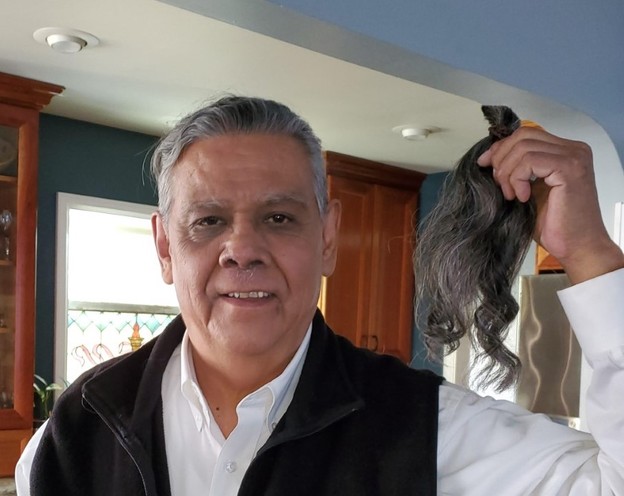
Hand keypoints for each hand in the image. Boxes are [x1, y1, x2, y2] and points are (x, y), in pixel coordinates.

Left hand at [477, 127, 623, 283]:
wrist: (576, 247)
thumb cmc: (553, 224)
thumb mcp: (528, 189)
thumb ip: (517, 169)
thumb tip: (488, 157)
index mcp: (565, 151)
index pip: (525, 134)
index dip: (500, 147)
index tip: (484, 165)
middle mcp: (573, 149)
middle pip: (522, 136)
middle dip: (501, 158)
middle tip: (500, 185)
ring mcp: (573, 157)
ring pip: (523, 147)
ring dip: (508, 172)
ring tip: (512, 195)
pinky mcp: (569, 169)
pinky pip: (530, 160)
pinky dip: (518, 178)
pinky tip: (522, 197)